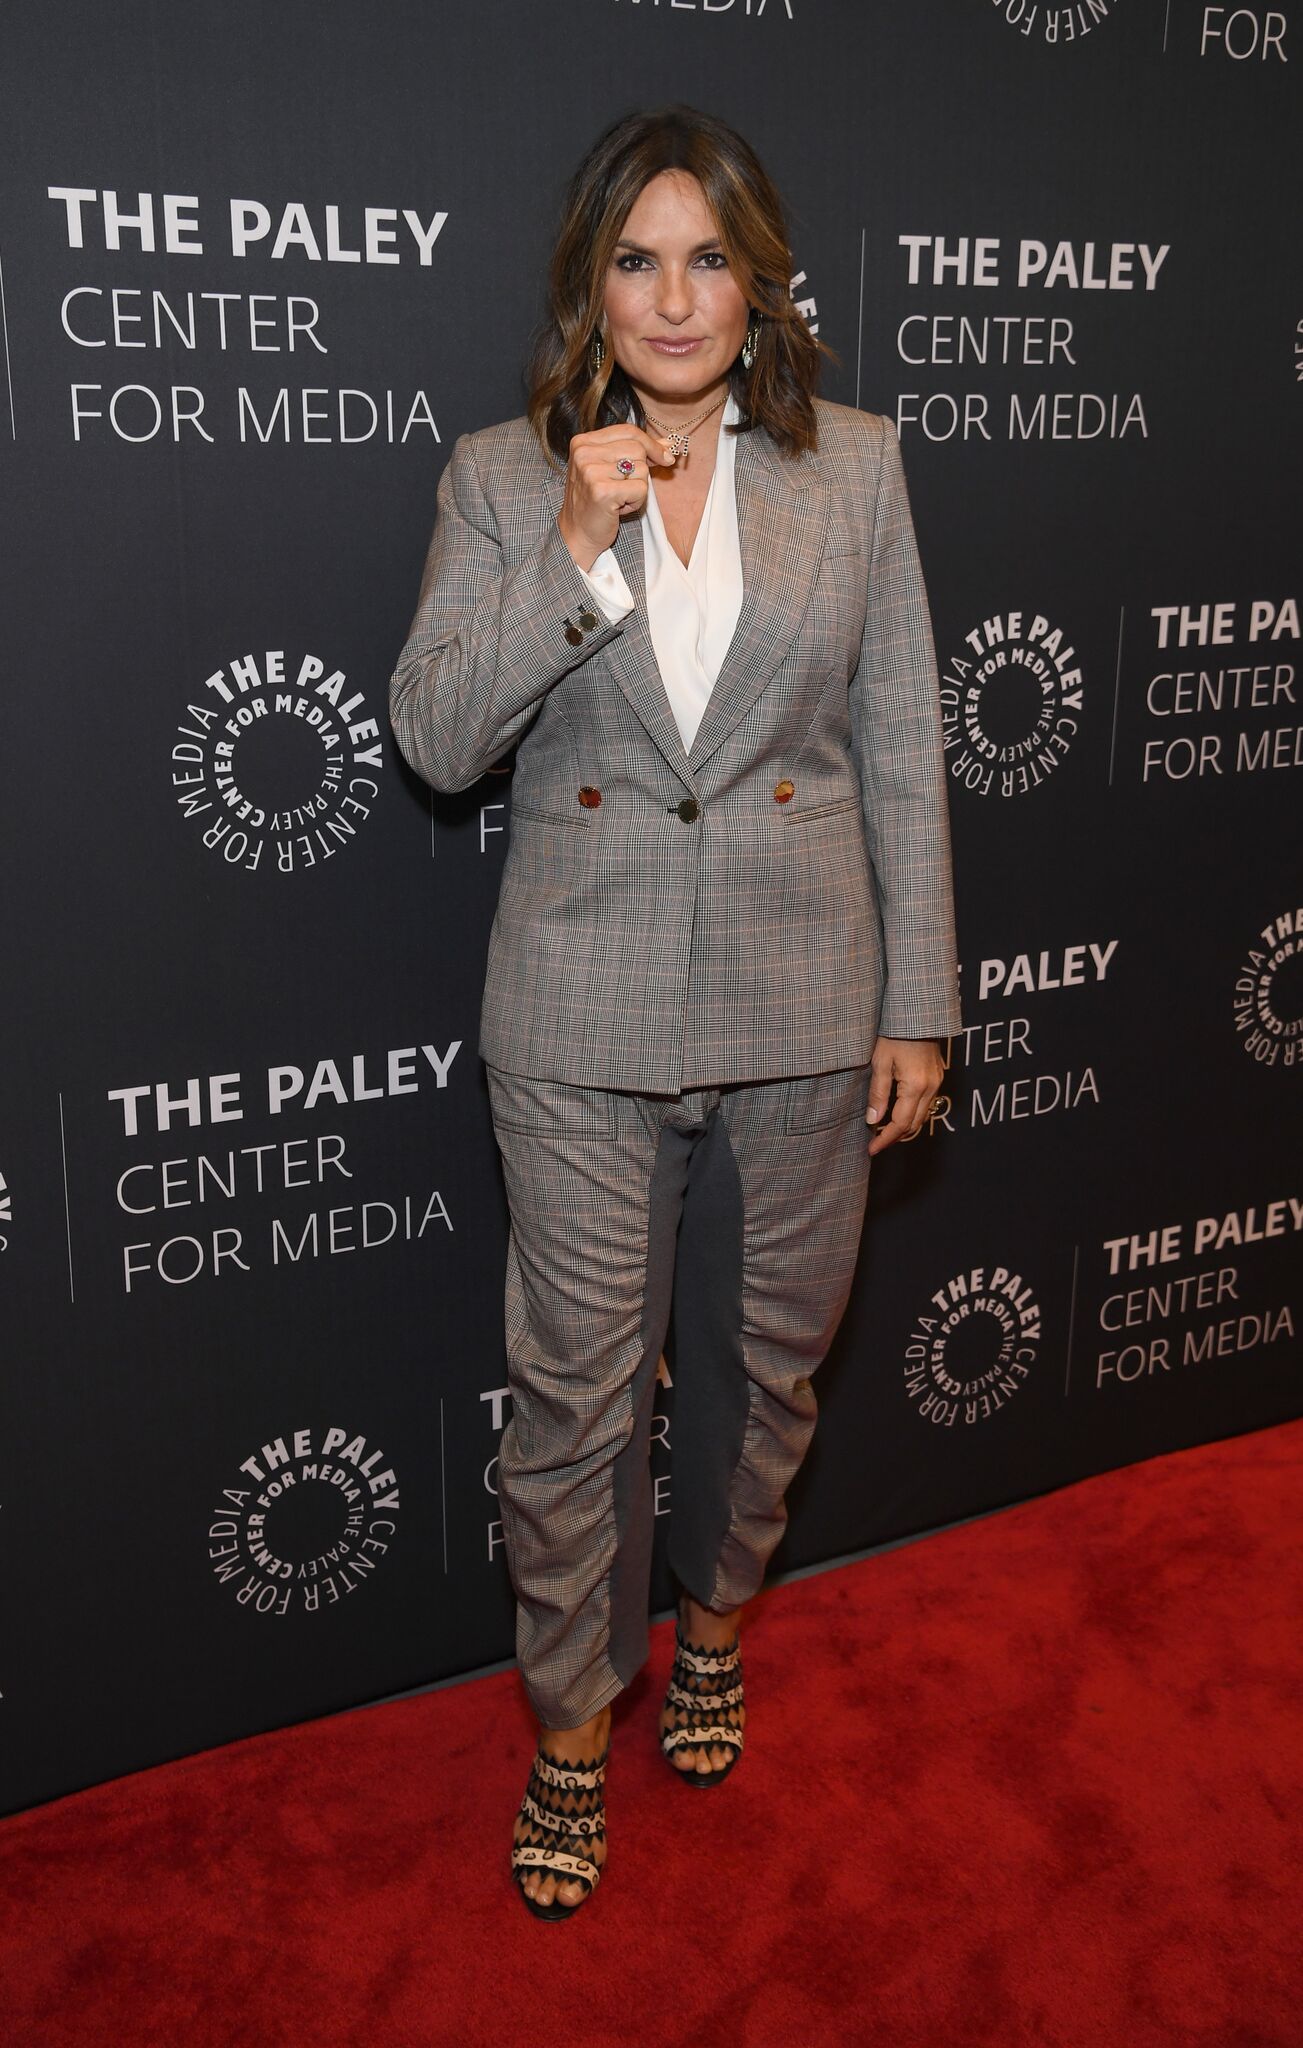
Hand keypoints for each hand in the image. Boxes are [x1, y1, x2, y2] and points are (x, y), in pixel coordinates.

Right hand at [558, 423, 673, 570]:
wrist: (576, 534)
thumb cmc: (594, 502)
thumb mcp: (607, 469)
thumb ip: (633, 452)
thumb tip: (667, 443)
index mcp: (583, 442)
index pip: (628, 430)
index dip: (650, 443)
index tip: (664, 456)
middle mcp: (584, 453)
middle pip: (637, 448)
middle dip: (642, 470)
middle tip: (626, 488)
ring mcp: (591, 472)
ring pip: (642, 469)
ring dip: (638, 488)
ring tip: (619, 499)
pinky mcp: (603, 491)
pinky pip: (641, 489)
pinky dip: (636, 502)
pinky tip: (619, 508)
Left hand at [865, 1036, 943, 1155]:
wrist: (917, 1014)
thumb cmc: (895, 1033)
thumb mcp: (880, 1063)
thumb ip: (878, 1094)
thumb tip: (873, 1120)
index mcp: (916, 1087)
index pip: (900, 1124)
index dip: (885, 1140)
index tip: (871, 1150)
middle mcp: (931, 1088)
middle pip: (914, 1125)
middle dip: (894, 1137)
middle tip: (875, 1143)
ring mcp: (937, 1082)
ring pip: (922, 1116)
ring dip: (904, 1127)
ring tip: (883, 1131)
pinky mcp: (937, 1076)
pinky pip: (926, 1104)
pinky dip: (912, 1114)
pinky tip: (897, 1112)